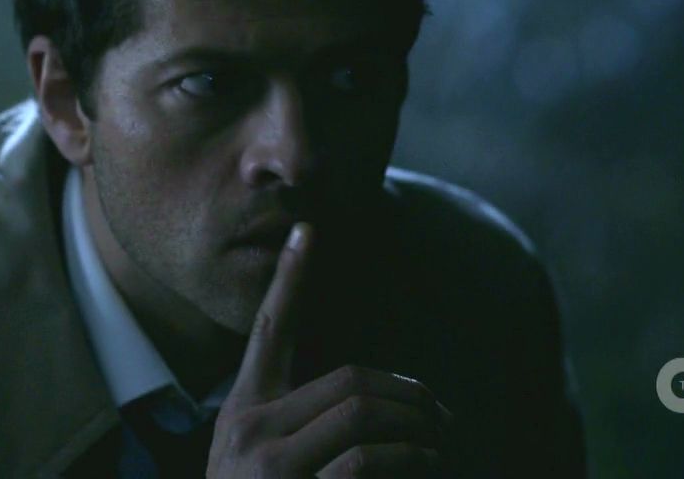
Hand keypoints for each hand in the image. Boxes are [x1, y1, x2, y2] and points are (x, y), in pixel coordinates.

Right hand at [207, 223, 452, 477]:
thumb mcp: (256, 461)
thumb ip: (297, 423)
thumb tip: (372, 398)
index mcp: (242, 412)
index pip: (269, 330)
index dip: (290, 278)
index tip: (308, 228)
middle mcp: (249, 431)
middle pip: (350, 381)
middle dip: (408, 394)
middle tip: (441, 415)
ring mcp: (270, 467)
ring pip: (363, 414)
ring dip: (418, 427)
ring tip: (439, 443)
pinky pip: (367, 461)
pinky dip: (409, 460)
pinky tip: (426, 464)